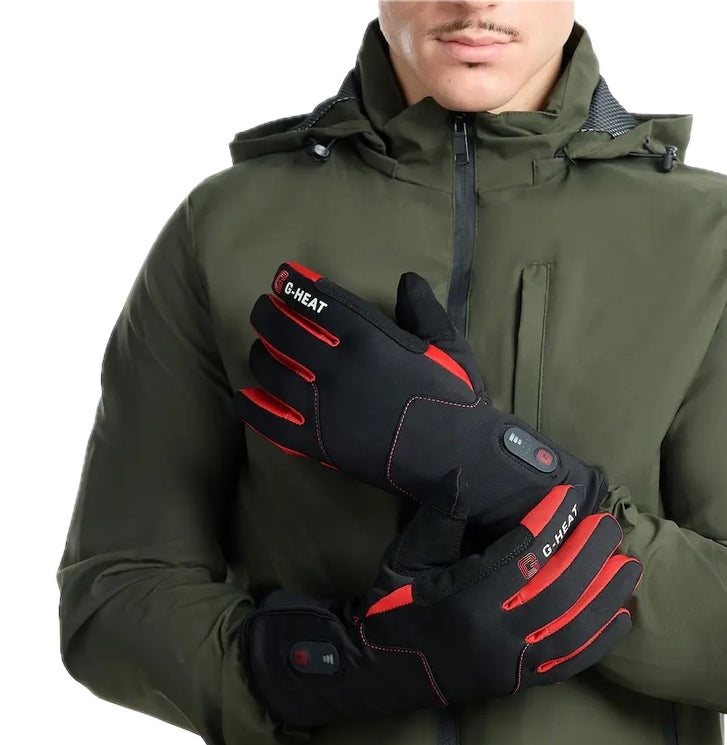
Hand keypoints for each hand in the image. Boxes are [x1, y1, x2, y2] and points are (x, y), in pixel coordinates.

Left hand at [235, 262, 608, 540]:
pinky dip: (253, 408)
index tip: (282, 277)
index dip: (295, 285)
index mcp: (367, 338)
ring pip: (271, 372)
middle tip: (263, 309)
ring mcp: (322, 406)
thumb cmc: (455, 399)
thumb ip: (423, 310)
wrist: (454, 458)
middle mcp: (336, 367)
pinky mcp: (318, 442)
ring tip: (259, 348)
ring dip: (259, 354)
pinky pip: (271, 422)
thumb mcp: (448, 345)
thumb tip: (407, 278)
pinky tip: (244, 397)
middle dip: (267, 313)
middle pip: (283, 331)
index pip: (317, 302)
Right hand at [242, 471, 640, 730]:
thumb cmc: (392, 604)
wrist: (377, 668)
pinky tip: (621, 619)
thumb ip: (441, 518)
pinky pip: (568, 665)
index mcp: (464, 599)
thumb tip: (468, 473)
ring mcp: (509, 664)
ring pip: (572, 628)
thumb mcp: (407, 558)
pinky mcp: (516, 683)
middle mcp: (493, 634)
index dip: (550, 522)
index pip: (521, 556)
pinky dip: (598, 643)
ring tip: (628, 565)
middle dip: (589, 553)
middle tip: (610, 524)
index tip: (570, 496)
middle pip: (557, 589)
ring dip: (605, 596)